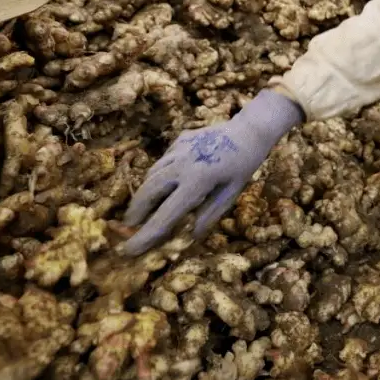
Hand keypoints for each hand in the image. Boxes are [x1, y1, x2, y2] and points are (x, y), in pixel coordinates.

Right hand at [121, 89, 302, 255]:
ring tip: (145, 208)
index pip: (165, 215)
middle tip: (131, 226)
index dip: (146, 235)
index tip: (129, 249)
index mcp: (197, 181)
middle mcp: (182, 164)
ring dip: (145, 193)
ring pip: (152, 174)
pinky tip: (169, 181)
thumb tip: (189, 235)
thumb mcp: (230, 194)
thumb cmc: (243, 166)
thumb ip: (209, 215)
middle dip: (136, 212)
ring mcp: (179, 149)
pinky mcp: (179, 139)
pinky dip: (160, 174)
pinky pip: (163, 161)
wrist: (249, 130)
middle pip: (148, 192)